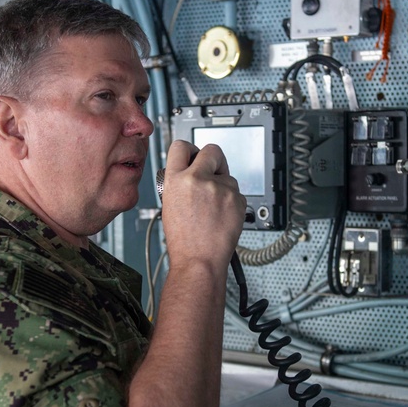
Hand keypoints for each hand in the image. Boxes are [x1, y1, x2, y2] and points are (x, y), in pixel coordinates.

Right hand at [161, 140, 245, 269]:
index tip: (194, 155)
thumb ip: (180, 183)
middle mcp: (198, 179)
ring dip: (223, 185)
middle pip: (212, 150)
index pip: (181, 146)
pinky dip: (232, 201)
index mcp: (176, 180)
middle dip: (213, 159)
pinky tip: (221, 216)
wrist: (200, 261)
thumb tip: (190, 171)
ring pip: (228, 175)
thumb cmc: (183, 241)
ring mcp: (220, 188)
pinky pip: (237, 192)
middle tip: (211, 173)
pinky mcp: (237, 199)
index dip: (189, 150)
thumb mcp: (169, 205)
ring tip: (213, 208)